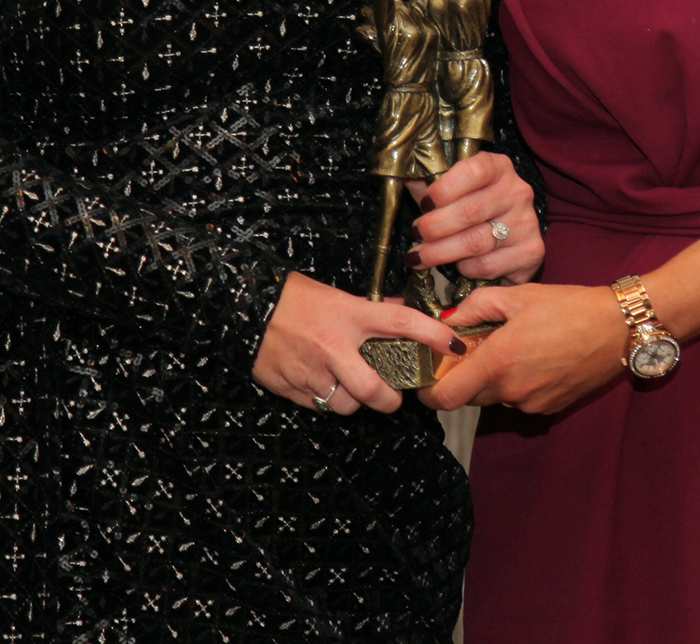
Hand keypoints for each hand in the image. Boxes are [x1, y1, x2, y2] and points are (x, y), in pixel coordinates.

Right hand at [253, 271, 467, 414]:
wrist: (245, 305)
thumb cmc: (293, 296)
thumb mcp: (335, 295)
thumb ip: (368, 308)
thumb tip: (401, 310)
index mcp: (349, 315)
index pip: (401, 323)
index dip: (433, 335)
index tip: (454, 345)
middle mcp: (334, 345)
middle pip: (375, 390)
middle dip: (389, 401)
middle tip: (392, 397)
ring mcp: (311, 369)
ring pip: (345, 404)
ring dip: (350, 400)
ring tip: (344, 384)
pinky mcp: (290, 387)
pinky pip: (317, 406)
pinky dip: (322, 399)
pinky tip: (318, 382)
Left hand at [405, 151, 543, 284]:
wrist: (508, 240)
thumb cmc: (471, 209)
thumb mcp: (450, 189)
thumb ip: (427, 183)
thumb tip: (401, 176)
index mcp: (498, 167)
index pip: (473, 171)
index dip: (444, 188)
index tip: (424, 204)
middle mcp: (517, 191)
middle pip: (470, 211)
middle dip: (434, 227)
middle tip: (416, 235)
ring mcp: (527, 222)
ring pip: (475, 242)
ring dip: (440, 252)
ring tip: (422, 256)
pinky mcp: (530, 252)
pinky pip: (486, 265)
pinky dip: (465, 268)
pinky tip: (457, 265)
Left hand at [416, 280, 626, 413]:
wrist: (617, 328)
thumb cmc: (568, 306)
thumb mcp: (517, 295)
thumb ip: (474, 307)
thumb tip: (446, 321)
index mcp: (498, 363)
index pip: (446, 398)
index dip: (428, 391)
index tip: (426, 374)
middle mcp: (512, 391)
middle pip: (468, 396)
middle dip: (463, 376)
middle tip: (472, 346)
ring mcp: (532, 404)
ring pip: (495, 397)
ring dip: (492, 378)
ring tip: (511, 345)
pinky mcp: (549, 408)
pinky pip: (519, 399)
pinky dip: (516, 382)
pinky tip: (533, 356)